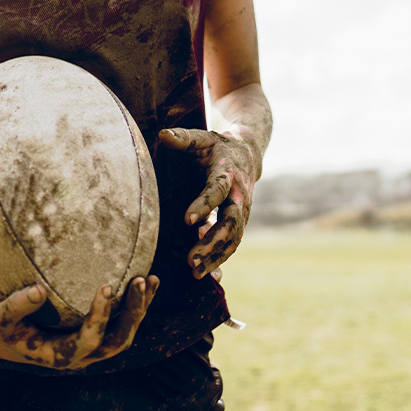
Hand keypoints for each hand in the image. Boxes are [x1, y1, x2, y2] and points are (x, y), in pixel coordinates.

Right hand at [0, 276, 158, 369]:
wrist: (1, 336)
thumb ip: (17, 305)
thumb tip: (39, 290)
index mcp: (61, 357)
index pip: (89, 340)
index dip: (101, 317)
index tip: (106, 286)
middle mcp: (82, 355)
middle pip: (118, 341)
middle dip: (133, 312)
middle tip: (138, 281)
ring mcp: (92, 345)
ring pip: (126, 332)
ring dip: (141, 307)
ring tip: (150, 279)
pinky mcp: (96, 332)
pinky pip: (122, 322)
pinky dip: (135, 304)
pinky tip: (147, 282)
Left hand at [159, 128, 258, 277]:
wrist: (248, 154)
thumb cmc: (217, 146)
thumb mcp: (202, 138)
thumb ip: (183, 138)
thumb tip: (163, 135)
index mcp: (228, 174)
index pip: (217, 191)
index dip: (204, 205)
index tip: (187, 220)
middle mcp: (239, 196)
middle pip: (231, 223)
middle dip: (212, 242)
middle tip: (191, 260)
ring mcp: (242, 213)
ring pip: (234, 240)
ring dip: (216, 257)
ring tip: (195, 273)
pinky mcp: (239, 224)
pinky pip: (232, 245)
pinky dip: (220, 260)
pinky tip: (205, 275)